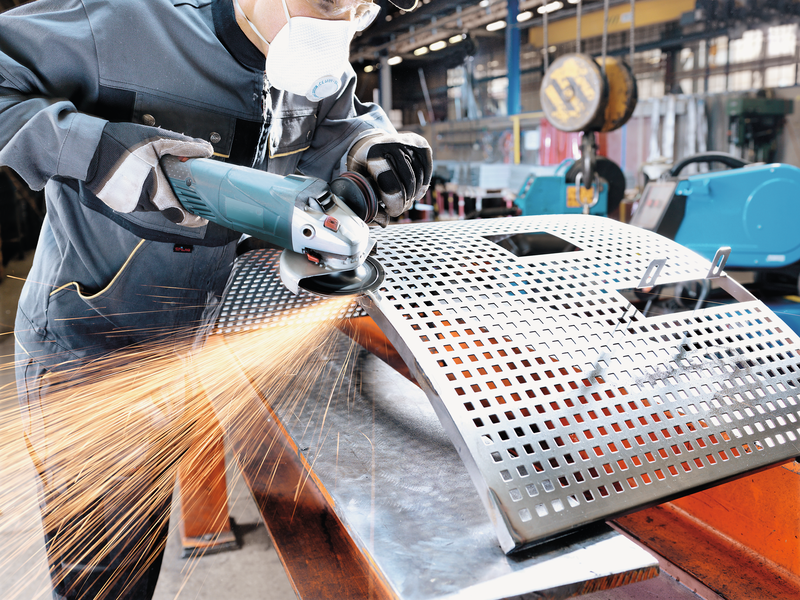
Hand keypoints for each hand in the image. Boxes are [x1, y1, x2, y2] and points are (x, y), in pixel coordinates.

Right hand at [85, 122, 212, 226]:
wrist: (84, 147)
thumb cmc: (119, 142)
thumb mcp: (155, 139)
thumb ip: (183, 145)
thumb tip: (206, 150)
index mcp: (154, 191)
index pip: (180, 216)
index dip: (194, 218)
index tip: (202, 215)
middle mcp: (140, 203)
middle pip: (166, 204)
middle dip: (173, 194)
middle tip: (177, 181)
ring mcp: (127, 205)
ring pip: (151, 202)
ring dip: (156, 191)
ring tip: (150, 170)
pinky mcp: (116, 203)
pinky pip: (136, 200)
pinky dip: (141, 190)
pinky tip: (135, 174)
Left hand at [346, 131, 431, 225]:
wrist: (369, 142)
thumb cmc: (362, 167)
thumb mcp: (357, 182)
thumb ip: (367, 202)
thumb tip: (385, 221)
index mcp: (372, 153)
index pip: (391, 185)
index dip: (394, 204)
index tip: (391, 211)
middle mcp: (391, 143)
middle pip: (408, 183)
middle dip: (405, 201)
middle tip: (399, 208)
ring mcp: (407, 141)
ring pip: (418, 177)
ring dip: (414, 195)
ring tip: (405, 201)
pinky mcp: (420, 143)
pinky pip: (427, 169)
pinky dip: (424, 185)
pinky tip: (417, 194)